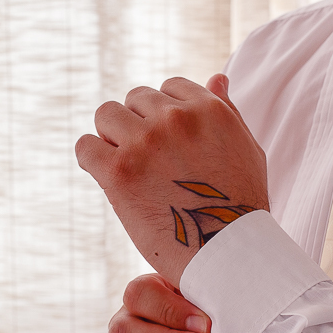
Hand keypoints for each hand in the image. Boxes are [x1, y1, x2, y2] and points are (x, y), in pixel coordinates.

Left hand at [75, 74, 268, 286]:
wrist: (229, 256)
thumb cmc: (241, 206)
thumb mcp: (247, 149)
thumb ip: (228, 111)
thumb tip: (217, 77)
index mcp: (208, 109)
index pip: (167, 87)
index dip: (162, 115)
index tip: (166, 144)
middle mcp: (175, 118)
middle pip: (134, 99)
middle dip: (137, 125)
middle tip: (146, 163)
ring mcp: (146, 142)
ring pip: (106, 115)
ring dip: (112, 138)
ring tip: (128, 169)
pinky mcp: (119, 171)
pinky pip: (85, 146)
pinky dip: (91, 159)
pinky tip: (108, 179)